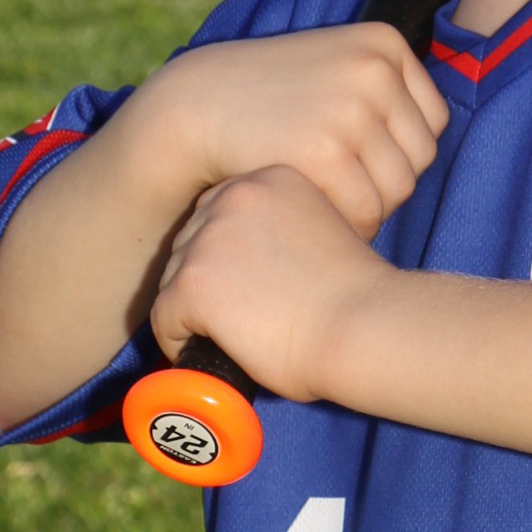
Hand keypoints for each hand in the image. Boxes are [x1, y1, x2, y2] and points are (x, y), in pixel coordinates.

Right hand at [142, 25, 447, 241]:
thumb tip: (430, 148)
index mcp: (385, 43)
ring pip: (397, 191)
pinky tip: (307, 207)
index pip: (431, 123)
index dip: (395, 153)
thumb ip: (383, 96)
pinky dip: (342, 224)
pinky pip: (365, 212)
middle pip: (419, 160)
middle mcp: (376, 70)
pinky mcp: (325, 151)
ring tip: (320, 195)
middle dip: (381, 182)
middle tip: (332, 184)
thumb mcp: (333, 70)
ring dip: (364, 207)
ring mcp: (352, 108)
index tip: (353, 158)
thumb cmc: (267, 100)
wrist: (193, 107)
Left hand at [151, 164, 383, 400]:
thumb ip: (284, 231)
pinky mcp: (193, 282)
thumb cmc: (360, 296)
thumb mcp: (322, 233)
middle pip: (191, 243)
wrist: (367, 325)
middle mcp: (234, 197)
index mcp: (270, 178)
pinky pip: (164, 319)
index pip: (221, 213)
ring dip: (198, 312)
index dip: (230, 256)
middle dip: (209, 281)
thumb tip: (254, 264)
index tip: (251, 285)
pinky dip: (182, 343)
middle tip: (243, 315)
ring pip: (174, 280)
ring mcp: (208, 238)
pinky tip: (219, 353)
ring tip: (236, 336)